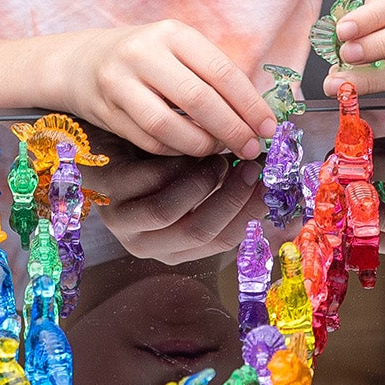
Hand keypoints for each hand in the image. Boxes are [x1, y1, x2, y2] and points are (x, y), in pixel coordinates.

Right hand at [55, 20, 275, 160]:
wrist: (81, 62)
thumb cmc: (146, 58)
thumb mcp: (178, 50)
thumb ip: (214, 76)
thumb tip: (258, 115)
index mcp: (172, 33)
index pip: (222, 71)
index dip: (250, 104)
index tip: (270, 127)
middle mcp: (143, 53)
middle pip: (198, 100)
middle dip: (232, 130)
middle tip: (252, 148)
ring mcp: (119, 82)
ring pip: (169, 126)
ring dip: (202, 145)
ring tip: (219, 150)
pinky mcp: (106, 110)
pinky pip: (149, 140)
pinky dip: (176, 150)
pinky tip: (189, 148)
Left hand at [98, 154, 263, 264]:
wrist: (102, 138)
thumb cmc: (155, 161)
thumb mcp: (194, 179)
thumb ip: (228, 191)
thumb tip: (282, 197)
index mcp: (172, 247)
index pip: (221, 241)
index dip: (250, 213)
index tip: (272, 184)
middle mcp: (145, 242)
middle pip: (197, 232)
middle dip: (231, 199)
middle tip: (251, 165)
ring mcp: (120, 219)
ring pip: (168, 212)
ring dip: (201, 183)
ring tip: (218, 157)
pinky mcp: (105, 190)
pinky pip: (145, 181)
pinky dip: (172, 163)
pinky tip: (185, 145)